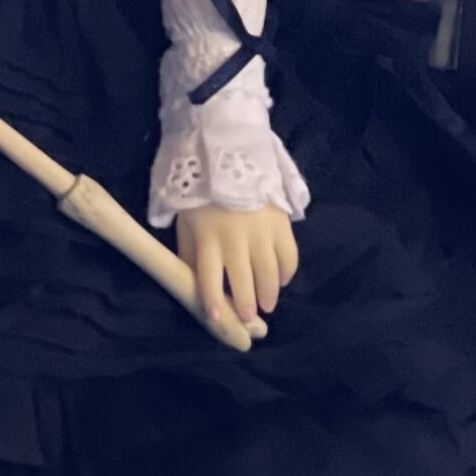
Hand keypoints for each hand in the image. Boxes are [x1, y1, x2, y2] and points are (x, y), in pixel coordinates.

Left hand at [176, 204, 298, 334]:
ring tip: (268, 305)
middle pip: (243, 280)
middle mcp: (235, 239)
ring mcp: (261, 232)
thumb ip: (189, 252)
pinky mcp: (281, 224)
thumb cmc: (202, 197)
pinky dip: (287, 272)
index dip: (213, 300)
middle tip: (249, 318)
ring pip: (269, 272)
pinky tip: (282, 280)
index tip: (217, 317)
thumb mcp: (186, 223)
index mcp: (208, 239)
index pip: (209, 277)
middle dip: (246, 304)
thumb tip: (193, 282)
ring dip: (269, 293)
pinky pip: (289, 255)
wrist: (229, 157)